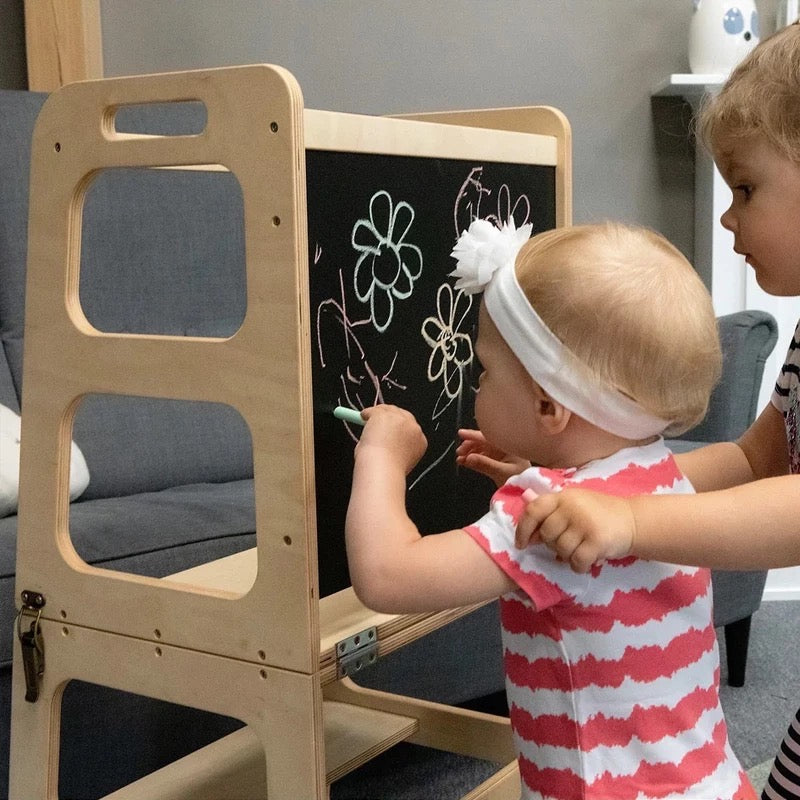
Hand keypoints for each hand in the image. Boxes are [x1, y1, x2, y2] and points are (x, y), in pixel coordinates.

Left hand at [357, 404, 426, 475]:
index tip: (389, 430)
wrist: (383, 469)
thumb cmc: (388, 470)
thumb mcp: (398, 461)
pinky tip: (363, 418)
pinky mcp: (385, 415)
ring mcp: (400, 420)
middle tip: (377, 422)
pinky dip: (367, 413)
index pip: (411, 428)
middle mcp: (413, 428)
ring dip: (378, 415)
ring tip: (367, 421)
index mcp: (420, 441)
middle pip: (402, 414)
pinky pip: (375, 410)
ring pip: (388, 410)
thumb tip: (381, 442)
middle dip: (390, 417)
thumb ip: (395, 448)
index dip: (399, 427)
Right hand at [456, 428, 530, 486]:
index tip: (460, 433)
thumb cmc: (520, 480)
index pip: (488, 437)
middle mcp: (503, 448)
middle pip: (483, 442)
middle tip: (459, 452)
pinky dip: (472, 459)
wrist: (526, 493)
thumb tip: (468, 457)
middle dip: (470, 445)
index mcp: (508, 446)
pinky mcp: (496, 463)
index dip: (473, 434)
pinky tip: (463, 462)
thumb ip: (485, 464)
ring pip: (481, 450)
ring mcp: (499, 455)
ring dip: (469, 453)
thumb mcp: (502, 472)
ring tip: (460, 459)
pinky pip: (481, 458)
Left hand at [515, 488, 635, 572]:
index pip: (534, 510)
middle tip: (569, 543)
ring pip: (561, 550)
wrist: (633, 520)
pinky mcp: (597, 540)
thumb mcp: (575, 503)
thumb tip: (527, 530)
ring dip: (568, 556)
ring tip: (581, 549)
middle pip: (547, 535)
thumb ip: (552, 511)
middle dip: (553, 545)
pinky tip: (588, 560)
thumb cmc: (599, 513)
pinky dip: (579, 566)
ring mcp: (584, 523)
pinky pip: (576, 561)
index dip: (523, 528)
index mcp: (563, 497)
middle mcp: (571, 507)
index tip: (522, 544)